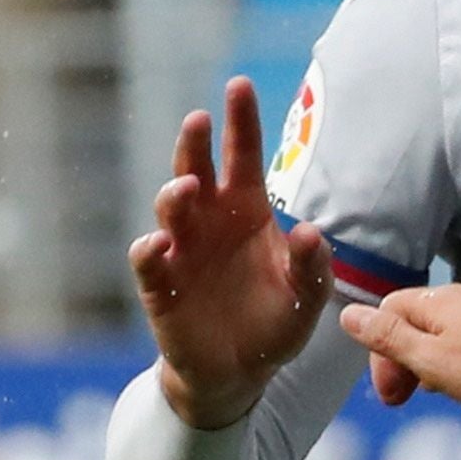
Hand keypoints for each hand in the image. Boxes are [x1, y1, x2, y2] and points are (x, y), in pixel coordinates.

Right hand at [131, 77, 330, 425]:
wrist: (237, 374)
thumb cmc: (273, 326)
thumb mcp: (306, 298)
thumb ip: (312, 266)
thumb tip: (310, 231)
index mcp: (246, 212)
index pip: (241, 156)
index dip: (240, 121)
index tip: (237, 85)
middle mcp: (209, 221)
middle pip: (197, 169)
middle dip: (194, 144)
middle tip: (199, 121)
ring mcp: (181, 250)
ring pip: (169, 207)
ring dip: (175, 193)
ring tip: (188, 187)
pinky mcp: (160, 285)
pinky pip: (148, 260)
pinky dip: (149, 249)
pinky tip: (159, 244)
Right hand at [343, 274, 460, 413]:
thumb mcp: (433, 360)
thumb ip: (390, 337)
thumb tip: (348, 312)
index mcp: (441, 299)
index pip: (390, 311)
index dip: (380, 352)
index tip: (391, 394)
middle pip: (421, 319)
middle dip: (408, 357)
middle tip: (411, 398)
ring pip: (453, 327)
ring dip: (438, 358)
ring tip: (446, 392)